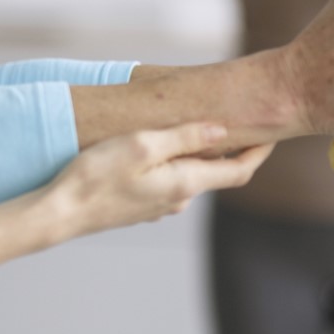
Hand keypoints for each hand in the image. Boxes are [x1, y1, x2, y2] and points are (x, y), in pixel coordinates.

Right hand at [49, 123, 271, 239]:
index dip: (260, 152)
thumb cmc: (96, 176)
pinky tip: (153, 150)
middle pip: (215, 172)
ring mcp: (158, 206)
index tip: (273, 132)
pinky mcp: (139, 207)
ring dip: (194, 155)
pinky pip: (165, 182)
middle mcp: (178, 199)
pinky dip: (171, 165)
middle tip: (236, 120)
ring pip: (187, 176)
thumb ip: (184, 136)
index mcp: (186, 183)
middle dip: (228, 148)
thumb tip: (222, 128)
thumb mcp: (142, 145)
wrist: (60, 213)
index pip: (239, 170)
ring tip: (191, 129)